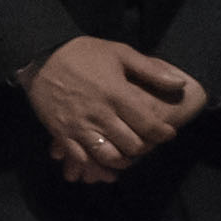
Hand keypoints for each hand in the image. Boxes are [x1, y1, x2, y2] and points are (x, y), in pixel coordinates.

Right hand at [24, 35, 207, 183]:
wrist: (40, 57)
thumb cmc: (83, 53)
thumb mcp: (119, 53)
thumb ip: (150, 71)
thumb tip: (180, 84)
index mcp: (117, 94)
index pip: (148, 125)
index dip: (163, 134)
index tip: (168, 133)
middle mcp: (100, 114)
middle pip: (131, 145)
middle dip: (144, 148)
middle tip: (147, 144)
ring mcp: (80, 126)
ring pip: (108, 156)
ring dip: (122, 161)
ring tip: (127, 156)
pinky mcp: (62, 133)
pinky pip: (82, 159)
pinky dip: (95, 167)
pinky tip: (103, 166)